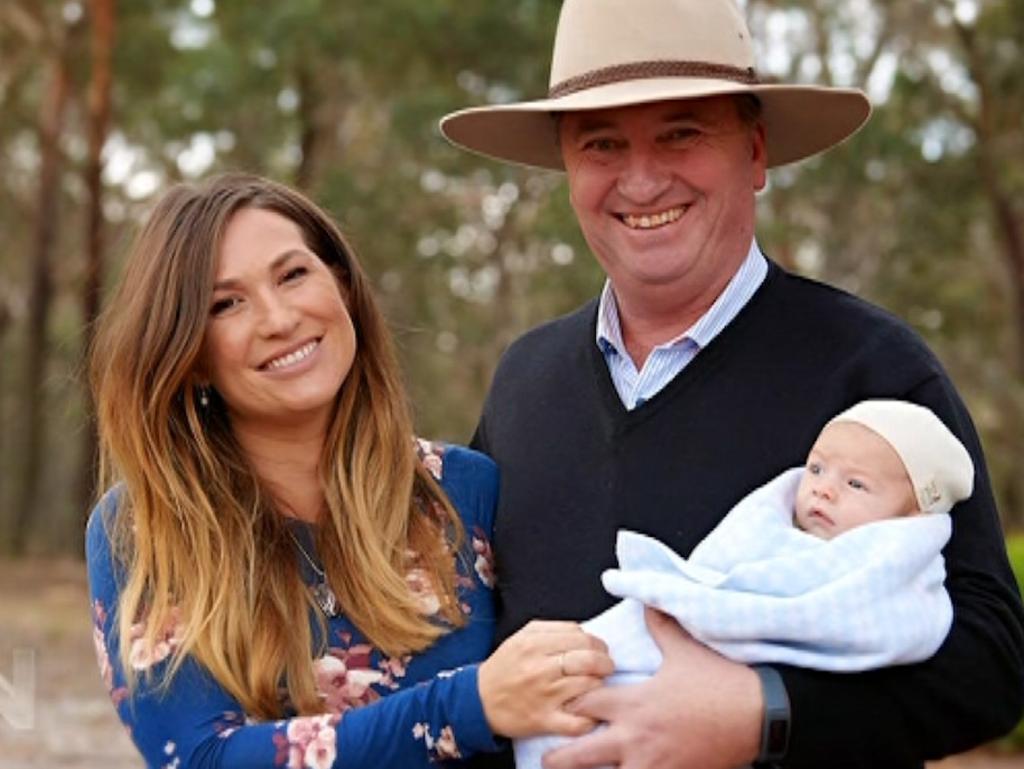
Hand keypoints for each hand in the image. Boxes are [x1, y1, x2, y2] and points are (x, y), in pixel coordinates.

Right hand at [478, 620, 613, 737]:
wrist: (478, 700)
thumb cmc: (505, 667)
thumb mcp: (521, 637)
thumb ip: (552, 629)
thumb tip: (584, 632)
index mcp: (534, 643)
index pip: (581, 637)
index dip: (597, 643)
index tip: (599, 650)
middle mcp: (539, 668)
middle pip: (589, 660)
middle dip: (605, 663)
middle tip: (605, 667)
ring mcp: (544, 696)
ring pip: (589, 687)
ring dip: (598, 686)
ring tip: (595, 686)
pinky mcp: (544, 721)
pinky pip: (579, 721)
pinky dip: (591, 717)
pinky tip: (588, 711)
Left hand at [542, 609, 762, 768]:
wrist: (759, 714)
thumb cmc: (720, 681)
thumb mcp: (685, 649)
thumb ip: (659, 626)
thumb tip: (646, 601)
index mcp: (634, 703)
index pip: (584, 705)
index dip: (569, 705)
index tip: (558, 704)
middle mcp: (636, 738)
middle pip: (581, 754)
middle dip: (560, 758)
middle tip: (545, 759)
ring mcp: (653, 764)